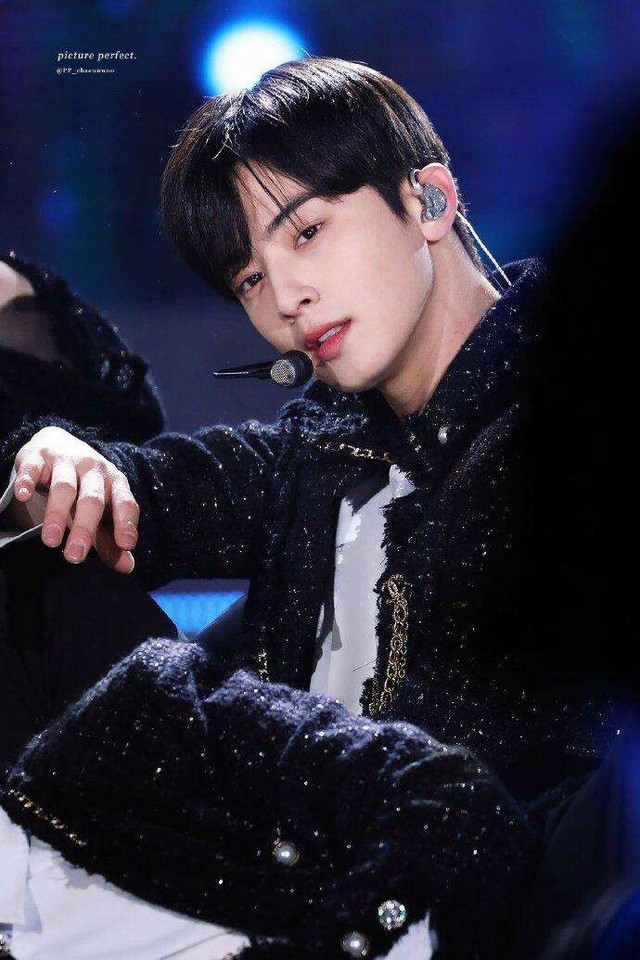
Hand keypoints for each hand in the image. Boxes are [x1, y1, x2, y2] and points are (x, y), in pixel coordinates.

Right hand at [13, 426, 138, 573]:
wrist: (58, 444)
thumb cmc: (85, 486)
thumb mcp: (102, 510)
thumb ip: (110, 540)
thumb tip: (127, 567)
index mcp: (114, 483)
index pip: (125, 502)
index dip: (126, 523)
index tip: (126, 545)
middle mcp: (94, 469)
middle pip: (91, 500)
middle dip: (84, 529)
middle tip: (75, 557)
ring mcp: (67, 460)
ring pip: (64, 487)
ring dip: (56, 514)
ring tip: (50, 541)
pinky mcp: (39, 457)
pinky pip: (33, 469)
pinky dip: (27, 482)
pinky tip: (23, 497)